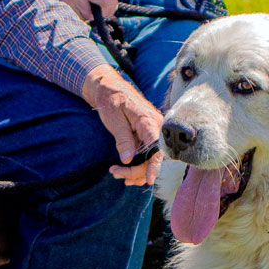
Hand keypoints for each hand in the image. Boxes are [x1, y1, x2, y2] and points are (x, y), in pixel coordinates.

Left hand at [82, 64, 162, 185]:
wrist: (110, 89)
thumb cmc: (111, 100)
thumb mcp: (114, 119)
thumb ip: (123, 139)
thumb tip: (128, 160)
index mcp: (149, 121)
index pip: (158, 148)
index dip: (155, 165)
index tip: (150, 179)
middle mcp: (156, 128)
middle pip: (154, 158)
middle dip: (136, 171)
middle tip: (115, 173)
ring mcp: (153, 134)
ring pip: (150, 161)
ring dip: (135, 172)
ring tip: (116, 173)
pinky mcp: (147, 138)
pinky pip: (147, 156)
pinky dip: (137, 166)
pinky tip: (124, 171)